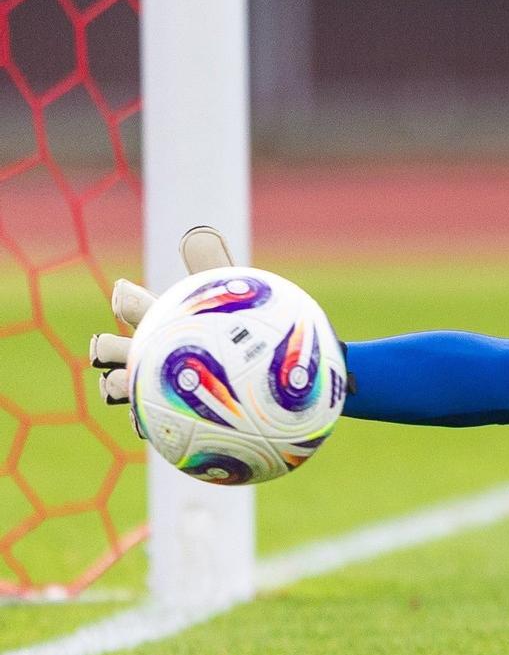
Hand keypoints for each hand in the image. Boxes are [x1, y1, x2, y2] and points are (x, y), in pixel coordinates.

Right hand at [89, 226, 236, 434]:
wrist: (256, 383)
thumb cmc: (239, 333)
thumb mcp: (228, 298)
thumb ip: (213, 267)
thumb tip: (197, 233)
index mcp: (162, 321)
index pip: (137, 306)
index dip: (129, 299)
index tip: (126, 290)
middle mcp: (150, 354)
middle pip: (112, 348)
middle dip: (107, 345)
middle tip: (109, 345)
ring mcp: (150, 386)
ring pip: (117, 386)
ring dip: (114, 383)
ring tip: (125, 380)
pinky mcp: (161, 417)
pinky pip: (142, 421)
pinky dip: (141, 419)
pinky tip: (144, 418)